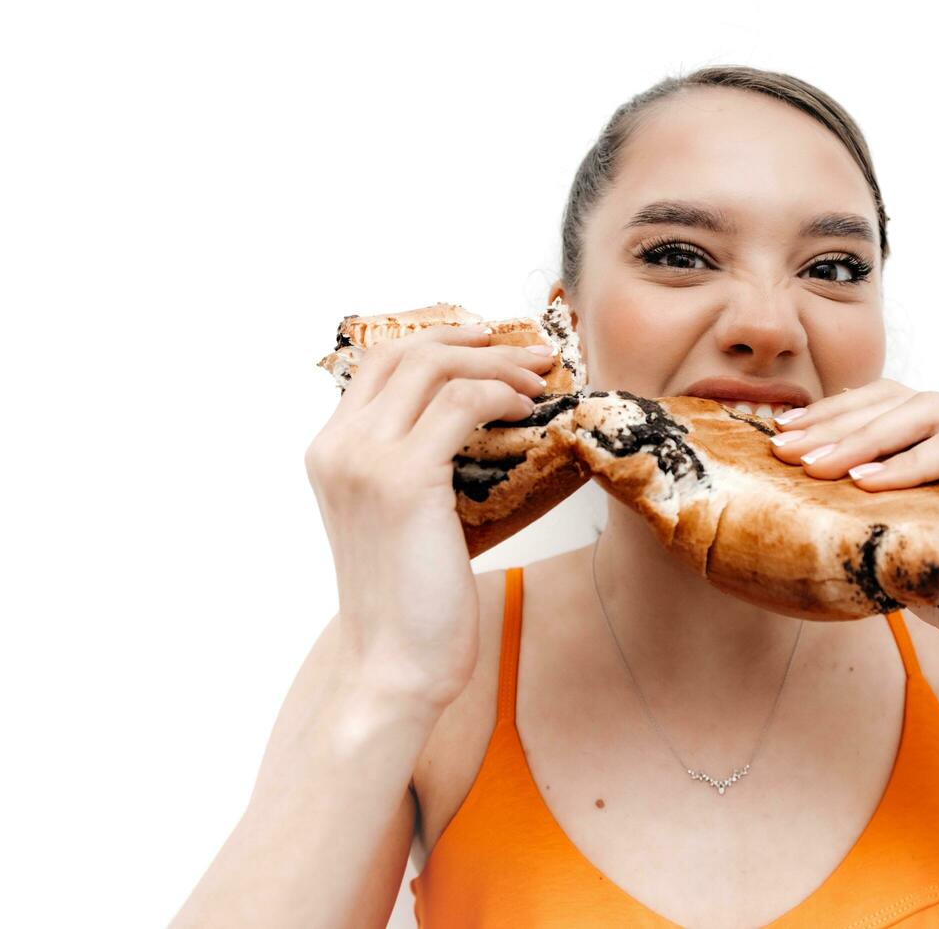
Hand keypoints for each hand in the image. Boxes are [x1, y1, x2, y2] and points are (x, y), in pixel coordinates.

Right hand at [304, 324, 555, 707]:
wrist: (393, 666)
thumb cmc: (410, 600)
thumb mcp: (402, 518)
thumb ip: (417, 466)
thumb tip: (475, 423)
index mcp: (330, 451)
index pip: (379, 363)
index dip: (439, 339)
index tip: (490, 342)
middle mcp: (338, 447)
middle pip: (407, 352)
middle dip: (476, 341)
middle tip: (531, 352)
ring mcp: (365, 460)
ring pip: (436, 368)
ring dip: (498, 365)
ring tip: (540, 380)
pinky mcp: (404, 480)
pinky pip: (462, 404)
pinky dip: (502, 395)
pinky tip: (529, 410)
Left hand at [768, 380, 938, 674]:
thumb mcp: (906, 537)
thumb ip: (872, 501)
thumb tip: (791, 480)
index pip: (897, 402)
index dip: (838, 412)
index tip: (784, 435)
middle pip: (908, 400)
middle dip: (840, 422)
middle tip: (787, 449)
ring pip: (931, 412)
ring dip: (866, 438)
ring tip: (817, 467)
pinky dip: (913, 462)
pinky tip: (867, 482)